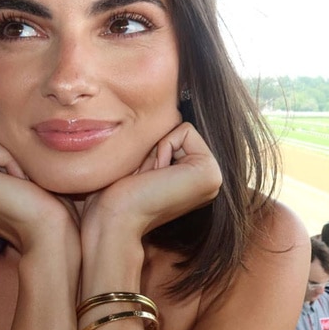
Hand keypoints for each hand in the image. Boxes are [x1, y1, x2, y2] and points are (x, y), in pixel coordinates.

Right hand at [0, 139, 79, 258]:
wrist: (49, 234)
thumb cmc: (47, 212)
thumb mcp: (24, 182)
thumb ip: (10, 163)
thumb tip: (11, 134)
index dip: (18, 166)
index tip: (25, 192)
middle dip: (16, 163)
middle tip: (25, 192)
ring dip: (16, 164)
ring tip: (22, 191)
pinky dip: (13, 164)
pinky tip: (18, 188)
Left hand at [79, 122, 221, 252]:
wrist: (114, 219)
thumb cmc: (116, 195)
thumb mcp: (142, 164)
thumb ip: (158, 145)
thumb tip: (163, 109)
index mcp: (197, 180)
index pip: (178, 135)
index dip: (154, 148)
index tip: (145, 177)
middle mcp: (210, 181)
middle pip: (181, 130)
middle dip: (156, 148)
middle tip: (146, 178)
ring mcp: (214, 178)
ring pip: (182, 128)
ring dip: (158, 150)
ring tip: (150, 178)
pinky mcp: (210, 173)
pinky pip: (184, 130)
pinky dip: (163, 148)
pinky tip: (156, 176)